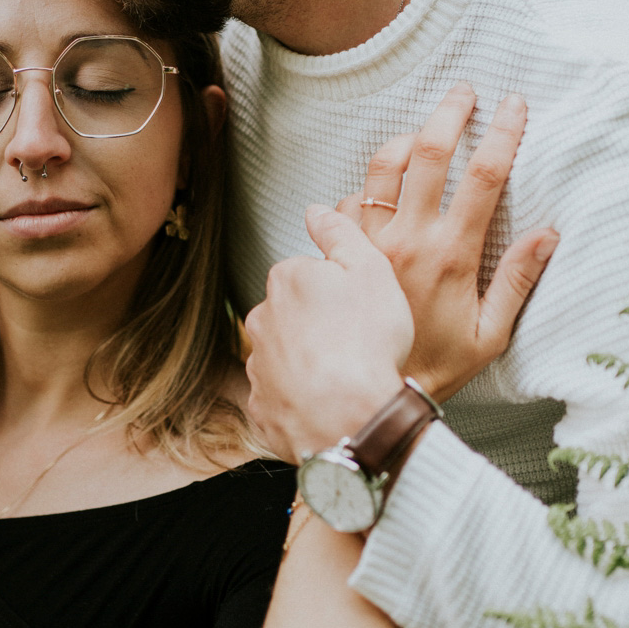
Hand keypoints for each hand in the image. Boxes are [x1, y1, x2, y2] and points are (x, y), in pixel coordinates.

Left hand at [245, 211, 413, 464]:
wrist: (350, 418)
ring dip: (310, 362)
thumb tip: (315, 209)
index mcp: (286, 280)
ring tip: (347, 378)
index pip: (310, 274)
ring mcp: (258, 366)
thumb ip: (341, 232)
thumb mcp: (370, 269)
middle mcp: (261, 319)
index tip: (362, 309)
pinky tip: (330, 403)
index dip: (341, 291)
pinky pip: (283, 396)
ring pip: (287, 355)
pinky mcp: (261, 407)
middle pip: (295, 313)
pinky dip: (302, 399)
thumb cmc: (366, 341)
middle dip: (320, 324)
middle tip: (358, 343)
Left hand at [336, 86, 556, 400]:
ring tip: (424, 134)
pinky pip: (350, 199)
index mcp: (453, 254)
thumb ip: (518, 281)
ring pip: (385, 164)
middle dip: (452, 111)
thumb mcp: (490, 334)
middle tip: (465, 92)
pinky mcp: (342, 251)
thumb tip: (549, 233)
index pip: (487, 176)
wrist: (370, 392)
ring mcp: (371, 241)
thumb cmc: (437, 366)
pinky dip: (368, 189)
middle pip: (432, 150)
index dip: (505, 132)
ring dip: (407, 138)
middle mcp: (410, 238)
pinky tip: (383, 195)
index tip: (515, 104)